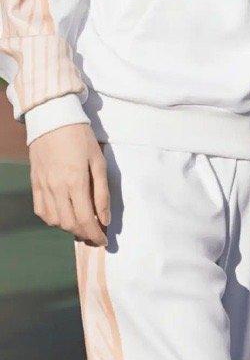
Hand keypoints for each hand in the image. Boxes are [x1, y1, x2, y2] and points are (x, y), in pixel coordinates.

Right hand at [28, 123, 109, 244]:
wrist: (53, 119)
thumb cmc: (81, 138)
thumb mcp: (99, 161)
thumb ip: (102, 192)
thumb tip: (105, 219)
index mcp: (76, 182)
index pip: (85, 220)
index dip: (95, 235)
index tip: (104, 240)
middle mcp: (57, 188)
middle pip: (69, 224)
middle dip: (84, 234)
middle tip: (96, 234)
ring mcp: (44, 187)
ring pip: (54, 220)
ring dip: (69, 228)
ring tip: (82, 224)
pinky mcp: (35, 183)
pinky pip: (41, 210)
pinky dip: (52, 219)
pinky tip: (63, 215)